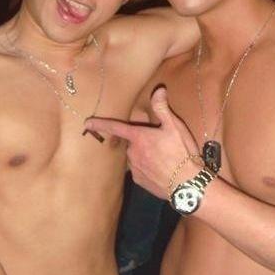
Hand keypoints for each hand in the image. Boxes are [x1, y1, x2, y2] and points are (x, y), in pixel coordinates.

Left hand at [85, 87, 200, 196]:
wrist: (187, 184)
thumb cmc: (181, 153)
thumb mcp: (175, 127)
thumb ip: (163, 108)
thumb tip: (158, 90)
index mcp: (139, 137)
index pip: (115, 127)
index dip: (100, 124)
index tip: (87, 123)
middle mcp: (132, 153)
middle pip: (132, 142)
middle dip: (141, 140)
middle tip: (159, 142)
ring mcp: (135, 169)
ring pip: (135, 156)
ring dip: (144, 154)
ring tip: (163, 157)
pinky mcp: (140, 181)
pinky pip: (140, 170)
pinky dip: (147, 168)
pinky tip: (161, 169)